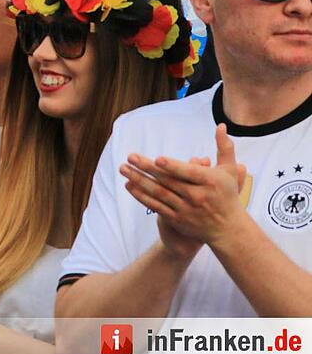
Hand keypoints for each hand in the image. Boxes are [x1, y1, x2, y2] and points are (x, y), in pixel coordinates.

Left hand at [122, 125, 246, 247]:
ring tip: (124, 169)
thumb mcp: (229, 171)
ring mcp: (186, 209)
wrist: (227, 229)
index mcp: (211, 182)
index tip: (157, 158)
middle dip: (147, 169)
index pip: (189, 173)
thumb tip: (221, 125)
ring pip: (159, 193)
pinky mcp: (177, 219)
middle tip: (130, 157)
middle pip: (169, 181)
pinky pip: (156, 206)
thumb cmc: (227, 194)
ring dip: (139, 181)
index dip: (173, 166)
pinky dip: (142, 196)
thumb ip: (224, 147)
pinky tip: (129, 185)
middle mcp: (198, 196)